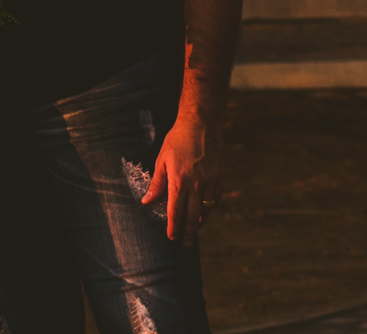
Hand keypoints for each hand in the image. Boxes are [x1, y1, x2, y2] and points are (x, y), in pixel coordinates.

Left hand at [143, 111, 226, 245]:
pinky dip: (209, 210)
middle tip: (184, 242)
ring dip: (199, 223)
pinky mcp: (220, 178)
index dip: (173, 227)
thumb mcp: (162, 160)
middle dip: (187, 232)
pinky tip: (204, 213)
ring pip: (205, 211)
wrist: (201, 124)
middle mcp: (196, 185)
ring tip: (193, 231)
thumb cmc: (178, 140)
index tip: (171, 237)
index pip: (175, 211)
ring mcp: (210, 182)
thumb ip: (157, 184)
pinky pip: (215, 200)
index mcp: (179, 180)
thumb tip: (147, 201)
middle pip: (192, 216)